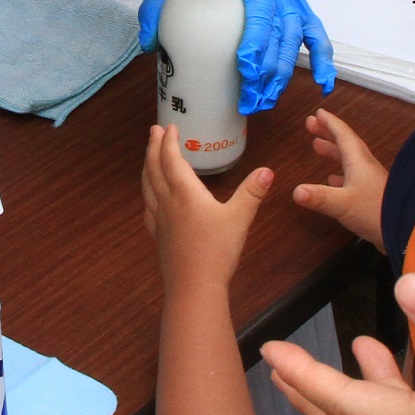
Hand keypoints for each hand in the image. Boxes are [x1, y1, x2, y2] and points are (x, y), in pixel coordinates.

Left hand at [138, 0, 337, 114]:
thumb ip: (157, 2)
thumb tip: (149, 44)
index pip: (260, 5)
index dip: (256, 39)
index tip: (243, 69)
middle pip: (281, 29)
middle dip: (268, 70)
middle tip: (249, 100)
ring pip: (296, 36)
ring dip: (284, 73)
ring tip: (264, 101)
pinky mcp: (292, 1)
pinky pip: (314, 30)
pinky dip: (323, 57)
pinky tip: (322, 83)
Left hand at [140, 122, 271, 296]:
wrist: (193, 287)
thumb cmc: (217, 251)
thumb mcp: (240, 218)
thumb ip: (252, 192)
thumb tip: (268, 170)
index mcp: (185, 193)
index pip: (171, 159)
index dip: (168, 141)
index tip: (169, 126)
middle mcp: (167, 202)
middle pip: (154, 169)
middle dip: (153, 148)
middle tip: (153, 131)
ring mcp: (160, 221)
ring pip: (147, 187)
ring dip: (147, 167)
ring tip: (149, 157)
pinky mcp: (158, 237)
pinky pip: (148, 208)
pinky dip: (148, 194)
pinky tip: (151, 199)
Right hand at [294, 108, 385, 245]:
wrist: (408, 230)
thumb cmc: (375, 212)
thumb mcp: (342, 204)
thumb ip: (319, 197)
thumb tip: (295, 191)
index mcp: (359, 161)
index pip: (343, 135)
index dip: (329, 123)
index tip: (317, 113)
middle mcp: (365, 166)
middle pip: (346, 144)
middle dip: (328, 133)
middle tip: (311, 125)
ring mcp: (370, 180)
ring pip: (350, 159)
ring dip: (334, 150)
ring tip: (317, 147)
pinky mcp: (373, 194)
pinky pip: (353, 176)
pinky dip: (341, 173)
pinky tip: (333, 179)